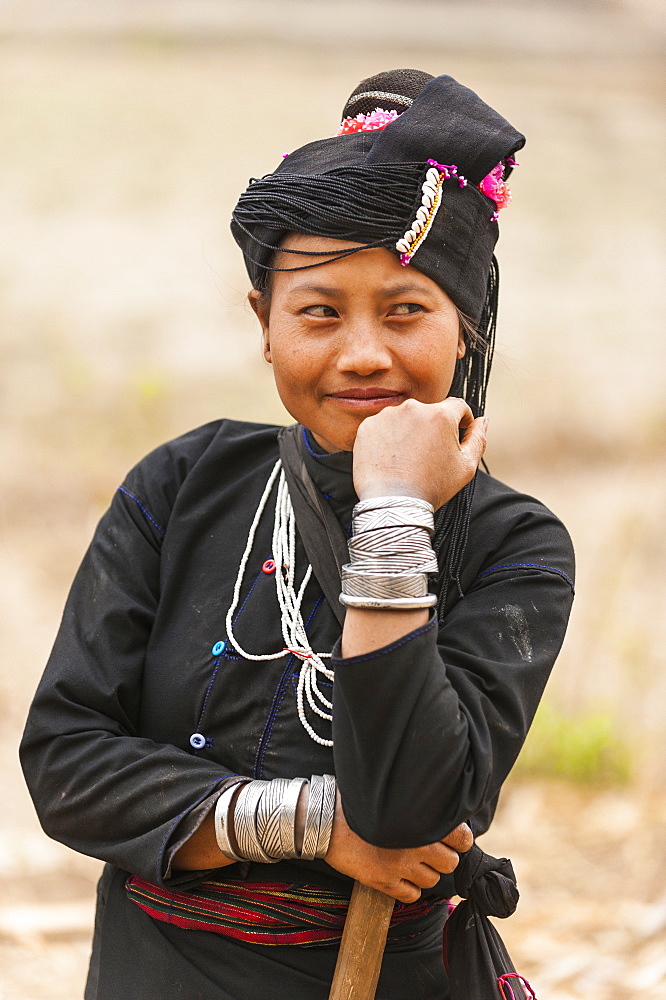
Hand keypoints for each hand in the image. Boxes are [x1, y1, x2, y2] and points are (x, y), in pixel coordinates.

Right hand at [325, 792, 472, 902]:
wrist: (325, 820)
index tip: (451, 838)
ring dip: (424, 873)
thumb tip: (440, 811)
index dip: (459, 839)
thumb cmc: (357, 803)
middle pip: (450, 862)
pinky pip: (412, 895)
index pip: (461, 838)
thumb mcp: (391, 795)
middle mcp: (414, 845)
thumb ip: (417, 804)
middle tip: (428, 850)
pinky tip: (398, 876)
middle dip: (442, 857)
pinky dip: (408, 889)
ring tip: (409, 861)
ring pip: (432, 881)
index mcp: (419, 819)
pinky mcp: (383, 882)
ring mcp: (399, 866)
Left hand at [352, 397, 487, 509]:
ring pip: (404, 419)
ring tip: (407, 460)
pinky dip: (387, 439)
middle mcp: (413, 408)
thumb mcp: (466, 466)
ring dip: (408, 432)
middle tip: (428, 456)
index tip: (456, 435)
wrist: (392, 504)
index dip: (460, 421)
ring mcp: (387, 415)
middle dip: (432, 429)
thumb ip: (478, 438)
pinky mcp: (367, 427)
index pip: (457, 406)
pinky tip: (391, 459)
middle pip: (429, 413)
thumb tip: (482, 420)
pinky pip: (382, 427)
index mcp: (440, 415)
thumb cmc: (432, 487)